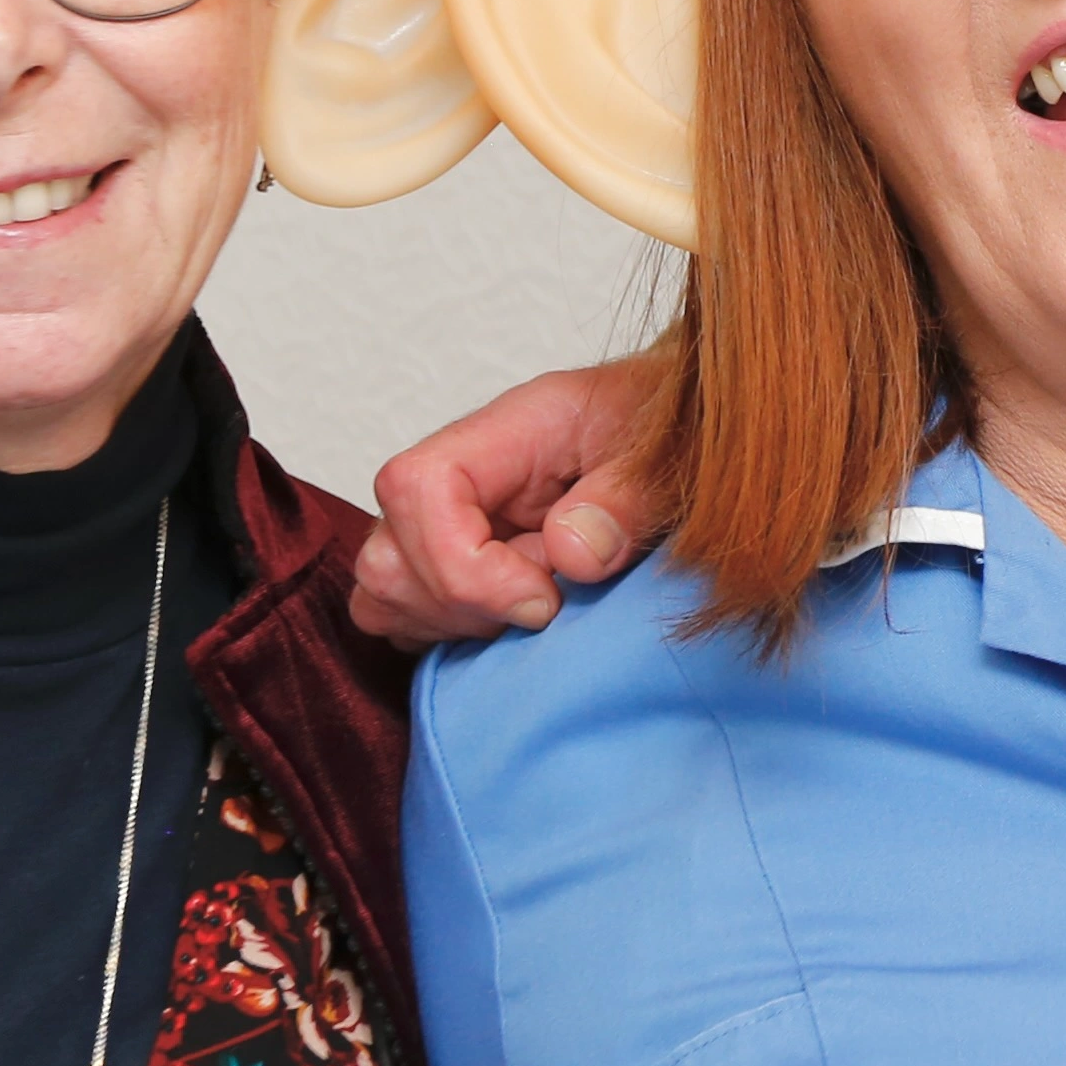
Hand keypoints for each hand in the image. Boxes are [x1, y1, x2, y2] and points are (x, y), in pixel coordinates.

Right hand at [354, 363, 661, 643]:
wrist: (682, 438)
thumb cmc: (670, 436)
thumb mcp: (668, 457)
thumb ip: (626, 500)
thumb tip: (572, 553)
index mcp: (507, 431)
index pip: (418, 487)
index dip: (464, 565)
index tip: (542, 600)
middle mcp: (457, 476)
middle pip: (387, 556)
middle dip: (463, 606)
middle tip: (549, 603)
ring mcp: (443, 522)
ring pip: (383, 591)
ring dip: (451, 623)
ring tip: (533, 607)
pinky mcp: (448, 562)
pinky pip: (401, 613)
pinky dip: (449, 634)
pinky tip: (512, 622)